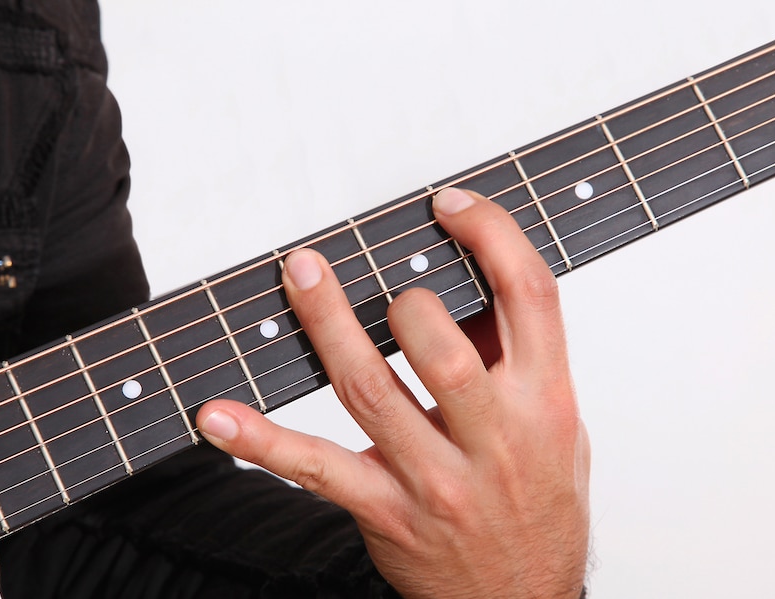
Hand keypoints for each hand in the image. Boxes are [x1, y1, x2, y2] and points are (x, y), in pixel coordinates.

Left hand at [197, 188, 589, 597]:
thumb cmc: (540, 505)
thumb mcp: (558, 429)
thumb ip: (517, 361)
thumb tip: (460, 290)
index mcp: (545, 401)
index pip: (529, 294)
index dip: (490, 235)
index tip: (451, 205)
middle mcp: (493, 436)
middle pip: (437, 343)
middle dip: (404, 299)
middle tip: (381, 281)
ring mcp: (435, 477)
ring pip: (369, 387)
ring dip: (326, 324)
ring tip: (300, 275)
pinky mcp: (387, 509)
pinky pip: (315, 468)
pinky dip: (260, 439)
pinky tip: (216, 414)